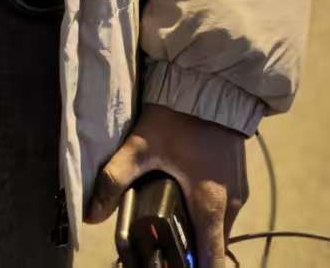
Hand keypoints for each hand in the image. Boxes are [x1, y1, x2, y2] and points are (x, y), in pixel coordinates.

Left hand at [86, 102, 248, 267]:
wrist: (210, 79)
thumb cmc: (180, 116)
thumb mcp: (142, 146)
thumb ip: (115, 179)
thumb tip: (91, 214)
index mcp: (211, 206)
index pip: (213, 262)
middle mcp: (231, 204)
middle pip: (213, 248)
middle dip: (188, 254)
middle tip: (159, 248)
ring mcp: (237, 190)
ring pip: (218, 228)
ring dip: (197, 234)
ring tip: (165, 225)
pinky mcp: (236, 176)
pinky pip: (222, 209)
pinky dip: (204, 214)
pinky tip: (180, 201)